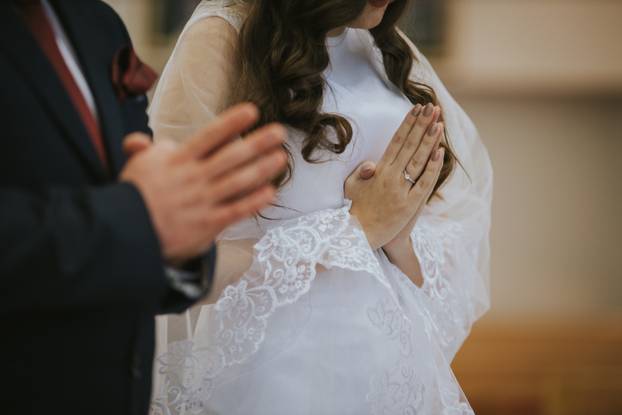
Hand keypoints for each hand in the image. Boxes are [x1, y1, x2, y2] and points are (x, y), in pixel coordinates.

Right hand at [120, 103, 287, 263]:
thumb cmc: (135, 198)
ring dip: (263, 168)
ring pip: (239, 181)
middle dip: (258, 142)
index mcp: (179, 160)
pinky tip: (271, 192)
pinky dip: (254, 201)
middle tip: (280, 132)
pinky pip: (236, 210)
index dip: (232, 122)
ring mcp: (203, 201)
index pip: (210, 136)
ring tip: (281, 157)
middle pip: (232, 156)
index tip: (252, 111)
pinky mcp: (208, 224)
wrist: (129, 233)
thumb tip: (139, 139)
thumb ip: (143, 149)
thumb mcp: (136, 167)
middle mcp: (195, 178)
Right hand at [345, 103, 444, 249]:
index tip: (416, 109)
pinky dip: (432, 167)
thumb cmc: (353, 210)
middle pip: (410, 146)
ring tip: (439, 122)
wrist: (357, 236)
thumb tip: (372, 163)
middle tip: (432, 107)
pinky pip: (425, 182)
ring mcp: (401, 190)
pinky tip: (440, 152)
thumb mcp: (351, 187)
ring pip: (419, 160)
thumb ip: (362, 172)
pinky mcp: (410, 205)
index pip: (396, 141)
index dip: (407, 124)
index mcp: (378, 171)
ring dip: (430, 140)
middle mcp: (390, 177)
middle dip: (422, 125)